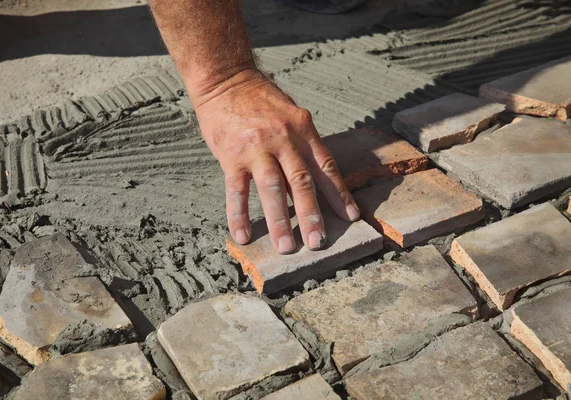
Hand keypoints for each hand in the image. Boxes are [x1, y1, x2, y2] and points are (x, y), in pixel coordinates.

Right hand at [193, 68, 359, 253]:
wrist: (225, 79)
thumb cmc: (261, 99)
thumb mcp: (290, 114)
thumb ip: (302, 143)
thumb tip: (315, 177)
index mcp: (302, 129)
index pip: (325, 166)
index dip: (339, 193)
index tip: (350, 217)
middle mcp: (283, 139)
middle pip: (302, 182)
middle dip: (311, 215)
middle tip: (318, 242)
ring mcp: (256, 148)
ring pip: (272, 189)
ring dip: (280, 221)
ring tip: (286, 247)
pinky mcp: (231, 156)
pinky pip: (237, 190)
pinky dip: (240, 214)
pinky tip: (244, 235)